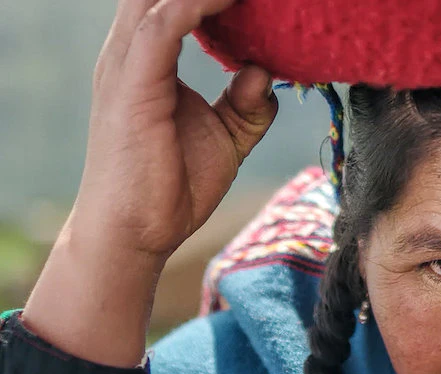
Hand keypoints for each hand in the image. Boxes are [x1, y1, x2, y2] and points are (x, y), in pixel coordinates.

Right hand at [23, 0, 277, 366]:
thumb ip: (248, 103)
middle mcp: (129, 52)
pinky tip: (231, 3)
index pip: (172, 1)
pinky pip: (163, 27)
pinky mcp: (132, 88)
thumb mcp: (226, 137)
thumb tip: (266, 72)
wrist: (134, 234)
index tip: (258, 2)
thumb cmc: (172, 185)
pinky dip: (197, 7)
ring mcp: (126, 66)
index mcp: (146, 57)